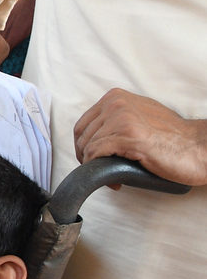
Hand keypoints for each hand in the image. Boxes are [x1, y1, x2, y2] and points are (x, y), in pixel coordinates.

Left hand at [74, 88, 206, 185]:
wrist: (199, 147)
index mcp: (115, 97)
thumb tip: (94, 136)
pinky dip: (100, 171)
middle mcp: (116, 103)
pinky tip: (116, 181)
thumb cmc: (172, 138)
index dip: (83, 147)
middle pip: (82, 137)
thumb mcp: (138, 117)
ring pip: (88, 147)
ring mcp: (121, 118)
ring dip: (96, 167)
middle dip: (87, 159)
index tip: (92, 161)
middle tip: (103, 172)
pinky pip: (96, 154)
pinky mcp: (127, 135)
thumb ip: (115, 120)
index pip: (82, 125)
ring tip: (114, 177)